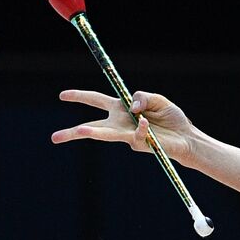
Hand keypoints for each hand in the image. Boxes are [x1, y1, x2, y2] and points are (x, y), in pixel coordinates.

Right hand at [50, 90, 195, 163]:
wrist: (186, 137)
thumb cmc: (170, 118)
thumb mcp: (157, 99)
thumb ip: (142, 96)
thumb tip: (131, 108)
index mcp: (121, 109)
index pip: (96, 100)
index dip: (80, 96)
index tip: (62, 95)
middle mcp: (120, 123)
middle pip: (92, 126)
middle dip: (73, 131)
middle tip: (54, 138)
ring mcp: (128, 135)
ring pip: (106, 135)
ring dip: (92, 132)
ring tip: (80, 130)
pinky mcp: (139, 144)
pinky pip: (136, 132)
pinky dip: (143, 126)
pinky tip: (148, 123)